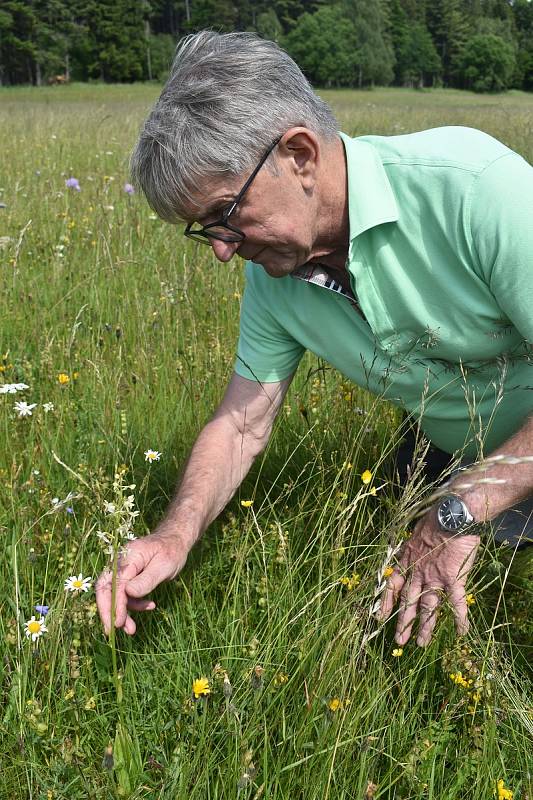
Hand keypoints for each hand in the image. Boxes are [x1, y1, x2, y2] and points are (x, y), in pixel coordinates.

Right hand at [95, 530, 187, 635]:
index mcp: (129, 557)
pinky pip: (124, 593)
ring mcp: (123, 569)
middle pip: (105, 589)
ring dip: (122, 612)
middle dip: (108, 611)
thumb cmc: (171, 551)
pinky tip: (149, 606)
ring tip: (132, 629)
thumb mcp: (164, 565)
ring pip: (114, 594)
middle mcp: (120, 563)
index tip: (119, 623)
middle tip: (112, 632)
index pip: (115, 584)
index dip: (116, 605)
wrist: (175, 541)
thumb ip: (147, 579)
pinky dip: (133, 604)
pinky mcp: (127, 576)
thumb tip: (128, 593)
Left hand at [378, 510, 479, 646]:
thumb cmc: (434, 519)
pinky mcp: (453, 579)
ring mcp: (435, 577)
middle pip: (409, 602)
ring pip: (429, 607)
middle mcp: (418, 572)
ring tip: (421, 644)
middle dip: (404, 622)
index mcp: (407, 560)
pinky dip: (459, 618)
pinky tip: (460, 633)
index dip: (386, 602)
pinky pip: (457, 603)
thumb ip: (414, 546)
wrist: (451, 514)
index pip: (392, 585)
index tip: (381, 617)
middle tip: (399, 641)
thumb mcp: (416, 532)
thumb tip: (412, 548)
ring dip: (425, 627)